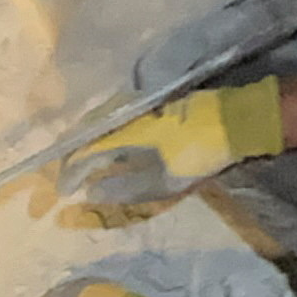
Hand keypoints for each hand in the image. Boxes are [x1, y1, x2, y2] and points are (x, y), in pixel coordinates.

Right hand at [64, 79, 285, 206]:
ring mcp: (137, 106)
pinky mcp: (150, 104)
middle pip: (84, 134)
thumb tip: (91, 193)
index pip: (83, 153)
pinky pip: (113, 119)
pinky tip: (103, 146)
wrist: (235, 120)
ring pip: (97, 124)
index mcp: (123, 132)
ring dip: (83, 144)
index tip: (61, 193)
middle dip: (69, 157)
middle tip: (62, 177)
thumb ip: (124, 187)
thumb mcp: (164, 180)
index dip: (68, 174)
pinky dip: (101, 135)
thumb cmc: (199, 153)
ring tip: (77, 163)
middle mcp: (123, 114)